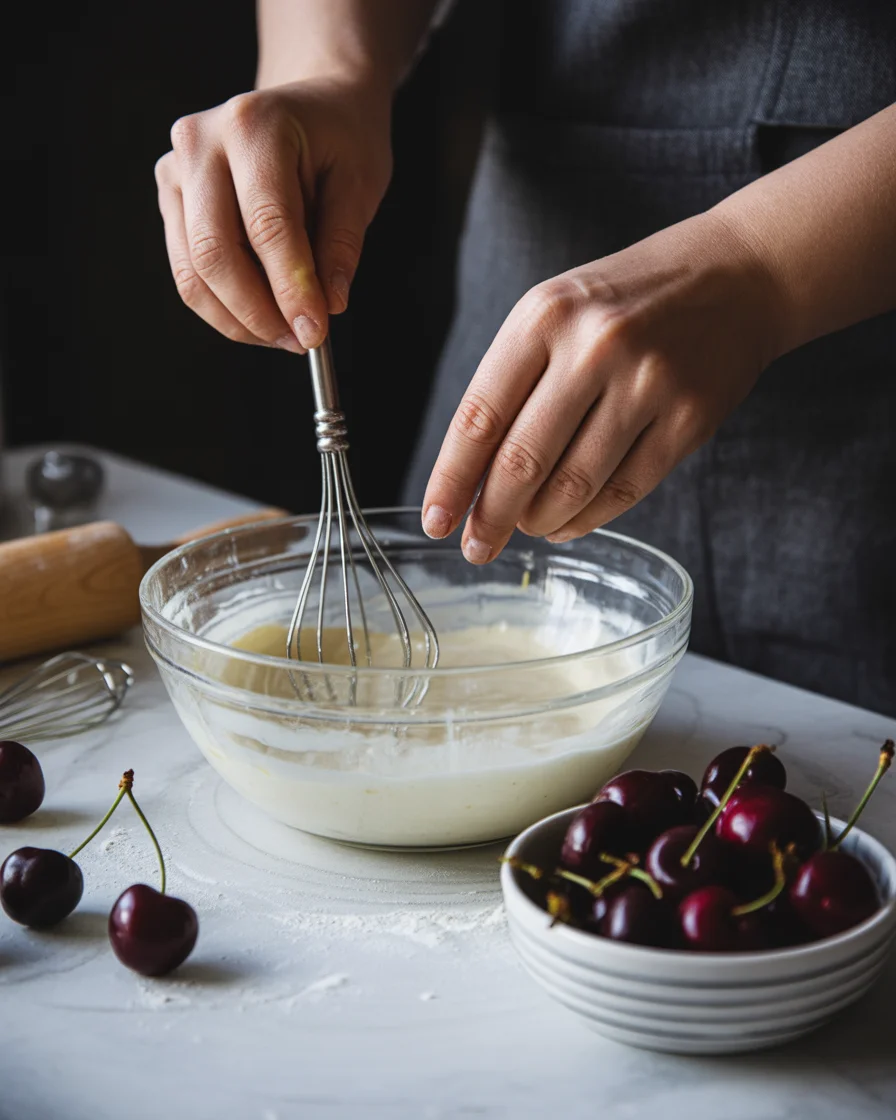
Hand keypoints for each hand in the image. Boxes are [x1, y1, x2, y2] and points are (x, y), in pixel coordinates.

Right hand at [155, 76, 391, 351]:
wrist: (311, 105)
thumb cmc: (338, 138)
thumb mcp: (360, 183)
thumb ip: (341, 245)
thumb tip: (327, 306)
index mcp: (253, 125)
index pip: (267, 225)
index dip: (291, 288)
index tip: (315, 331)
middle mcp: (200, 143)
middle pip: (216, 253)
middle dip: (260, 313)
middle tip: (301, 340)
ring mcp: (176, 170)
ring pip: (194, 272)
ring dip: (241, 320)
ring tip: (286, 334)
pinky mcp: (171, 199)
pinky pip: (188, 272)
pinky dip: (225, 308)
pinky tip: (263, 317)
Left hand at [422, 212, 782, 561]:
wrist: (736, 275)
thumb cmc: (627, 301)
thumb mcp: (556, 312)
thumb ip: (513, 383)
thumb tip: (471, 479)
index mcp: (545, 316)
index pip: (480, 417)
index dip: (451, 480)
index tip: (435, 520)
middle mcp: (594, 348)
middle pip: (522, 462)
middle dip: (490, 517)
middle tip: (476, 547)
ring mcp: (647, 385)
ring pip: (572, 486)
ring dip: (538, 521)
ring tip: (526, 526)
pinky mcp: (688, 419)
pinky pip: (623, 491)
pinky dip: (586, 519)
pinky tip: (566, 523)